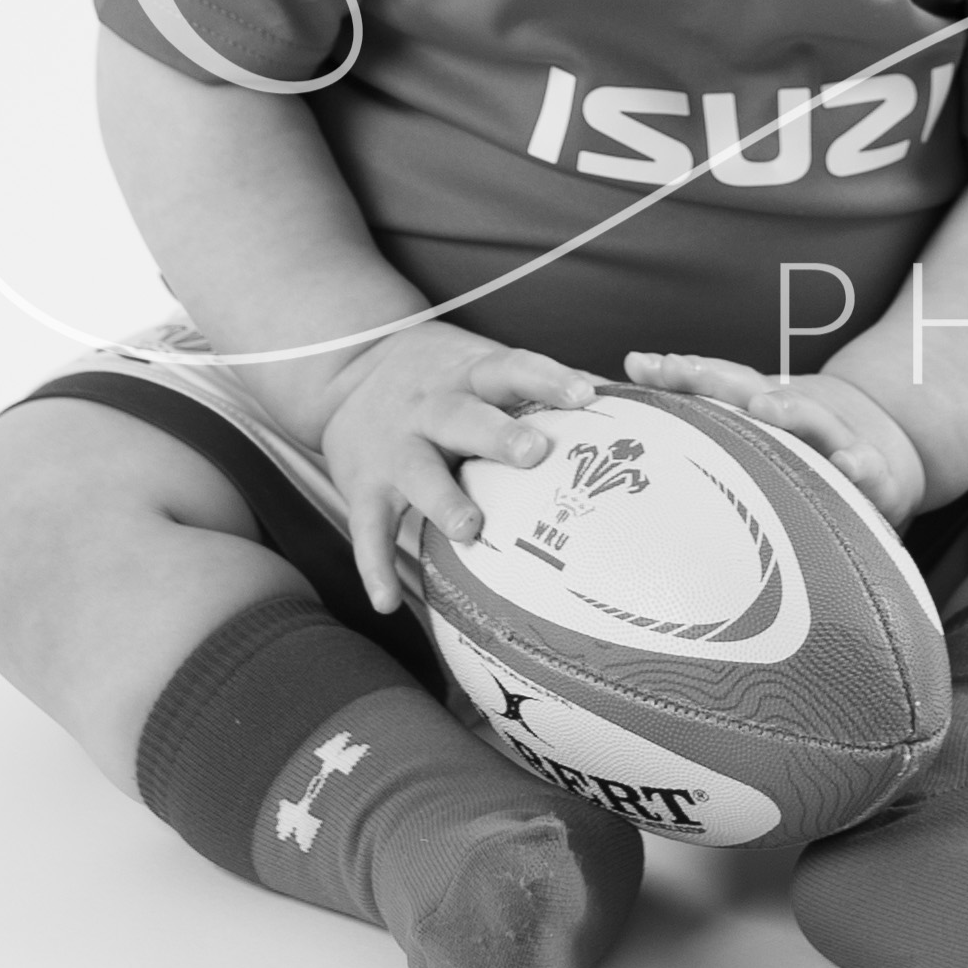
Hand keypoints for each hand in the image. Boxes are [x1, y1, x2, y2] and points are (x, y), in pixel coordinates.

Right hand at [317, 324, 606, 615]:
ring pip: (417, 472)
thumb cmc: (444, 377)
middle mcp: (430, 408)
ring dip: (442, 500)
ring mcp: (394, 449)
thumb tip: (623, 397)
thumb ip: (543, 385)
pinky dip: (374, 566)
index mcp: (470, 375)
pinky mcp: (362, 487)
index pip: (512, 369)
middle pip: (464, 417)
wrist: (344, 372)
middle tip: (535, 452)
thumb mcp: (485, 364)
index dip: (547, 379)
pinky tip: (389, 603)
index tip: (585, 394)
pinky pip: (366, 530)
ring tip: (470, 527)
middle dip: (497, 435)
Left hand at [622, 351, 926, 528]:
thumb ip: (698, 397)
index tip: (643, 366)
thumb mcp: (754, 420)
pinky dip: (860, 465)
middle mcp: (799, 418)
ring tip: (765, 406)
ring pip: (813, 422)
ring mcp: (838, 443)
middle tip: (685, 371)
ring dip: (790, 410)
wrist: (889, 452)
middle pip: (759, 392)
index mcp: (766, 407)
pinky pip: (869, 473)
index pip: (720, 383)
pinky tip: (848, 465)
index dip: (683, 373)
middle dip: (722, 381)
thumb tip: (629, 362)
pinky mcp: (875, 477)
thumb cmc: (802, 443)